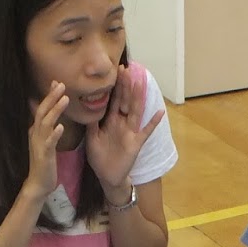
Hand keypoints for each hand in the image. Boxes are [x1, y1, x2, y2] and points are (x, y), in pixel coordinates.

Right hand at [24, 81, 67, 206]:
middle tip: (61, 84)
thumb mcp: (46, 142)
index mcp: (36, 130)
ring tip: (65, 99)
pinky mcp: (44, 155)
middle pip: (42, 111)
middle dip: (51, 97)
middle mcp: (35, 134)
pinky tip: (61, 127)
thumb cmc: (44, 163)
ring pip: (46, 123)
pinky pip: (49, 142)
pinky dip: (54, 134)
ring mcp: (38, 144)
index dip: (48, 96)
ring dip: (55, 110)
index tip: (56, 82)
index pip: (42, 109)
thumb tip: (53, 118)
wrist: (38, 183)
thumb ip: (48, 129)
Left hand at [86, 65, 163, 194]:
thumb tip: (87, 106)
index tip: (118, 71)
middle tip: (127, 70)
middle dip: (126, 86)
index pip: (115, 100)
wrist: (107, 176)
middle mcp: (122, 123)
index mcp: (111, 121)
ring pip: (135, 111)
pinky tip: (160, 112)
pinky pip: (146, 131)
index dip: (116, 86)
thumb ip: (91, 124)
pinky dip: (153, 122)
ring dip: (138, 97)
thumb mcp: (92, 139)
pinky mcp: (136, 143)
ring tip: (140, 82)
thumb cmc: (99, 158)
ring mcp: (130, 132)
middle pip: (125, 101)